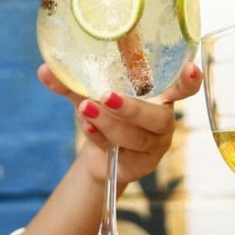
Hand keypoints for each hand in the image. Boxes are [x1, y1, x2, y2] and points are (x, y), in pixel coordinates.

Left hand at [37, 62, 201, 186]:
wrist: (101, 152)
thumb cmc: (105, 114)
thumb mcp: (91, 94)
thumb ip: (72, 83)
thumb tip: (44, 70)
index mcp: (160, 97)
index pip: (184, 88)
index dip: (189, 81)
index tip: (190, 69)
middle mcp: (162, 121)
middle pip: (157, 117)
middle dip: (131, 108)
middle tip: (106, 96)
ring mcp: (153, 146)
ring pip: (135, 137)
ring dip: (109, 123)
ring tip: (86, 110)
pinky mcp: (140, 165)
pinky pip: (121, 152)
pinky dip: (100, 138)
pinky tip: (87, 127)